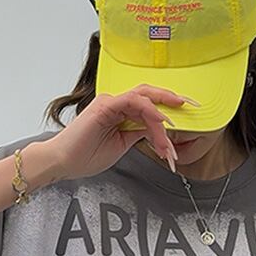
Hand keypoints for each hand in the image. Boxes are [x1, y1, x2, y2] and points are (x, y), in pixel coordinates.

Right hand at [40, 85, 197, 181]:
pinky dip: (149, 110)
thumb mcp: (123, 145)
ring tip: (173, 133)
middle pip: (150, 94)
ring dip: (161, 116)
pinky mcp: (105, 106)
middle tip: (193, 105)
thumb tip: (157, 130)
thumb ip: (139, 134)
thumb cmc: (85, 155)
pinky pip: (133, 102)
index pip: (149, 105)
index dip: (169, 109)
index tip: (187, 117)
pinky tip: (161, 121)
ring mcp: (110, 102)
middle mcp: (116, 102)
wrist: (62, 162)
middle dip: (173, 98)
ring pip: (144, 100)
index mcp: (119, 111)